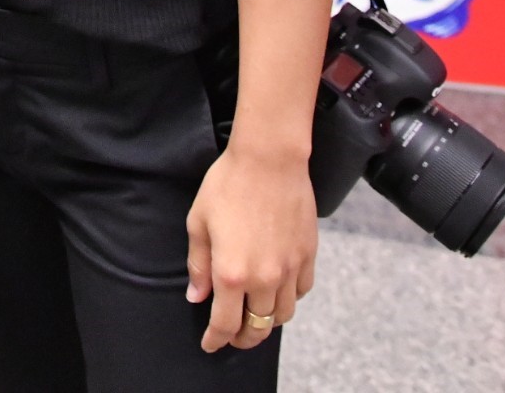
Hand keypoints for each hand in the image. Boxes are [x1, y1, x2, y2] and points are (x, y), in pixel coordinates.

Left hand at [186, 144, 317, 351]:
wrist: (270, 159)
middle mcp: (264, 278)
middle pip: (257, 327)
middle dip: (243, 339)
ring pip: (282, 315)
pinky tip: (278, 291)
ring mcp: (290, 269)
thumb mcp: (199, 223)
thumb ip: (198, 265)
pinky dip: (289, 298)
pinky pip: (302, 292)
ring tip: (255, 315)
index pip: (224, 323)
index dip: (215, 340)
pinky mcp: (308, 256)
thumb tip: (197, 296)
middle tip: (233, 336)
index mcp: (231, 273)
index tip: (209, 344)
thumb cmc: (228, 185)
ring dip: (267, 322)